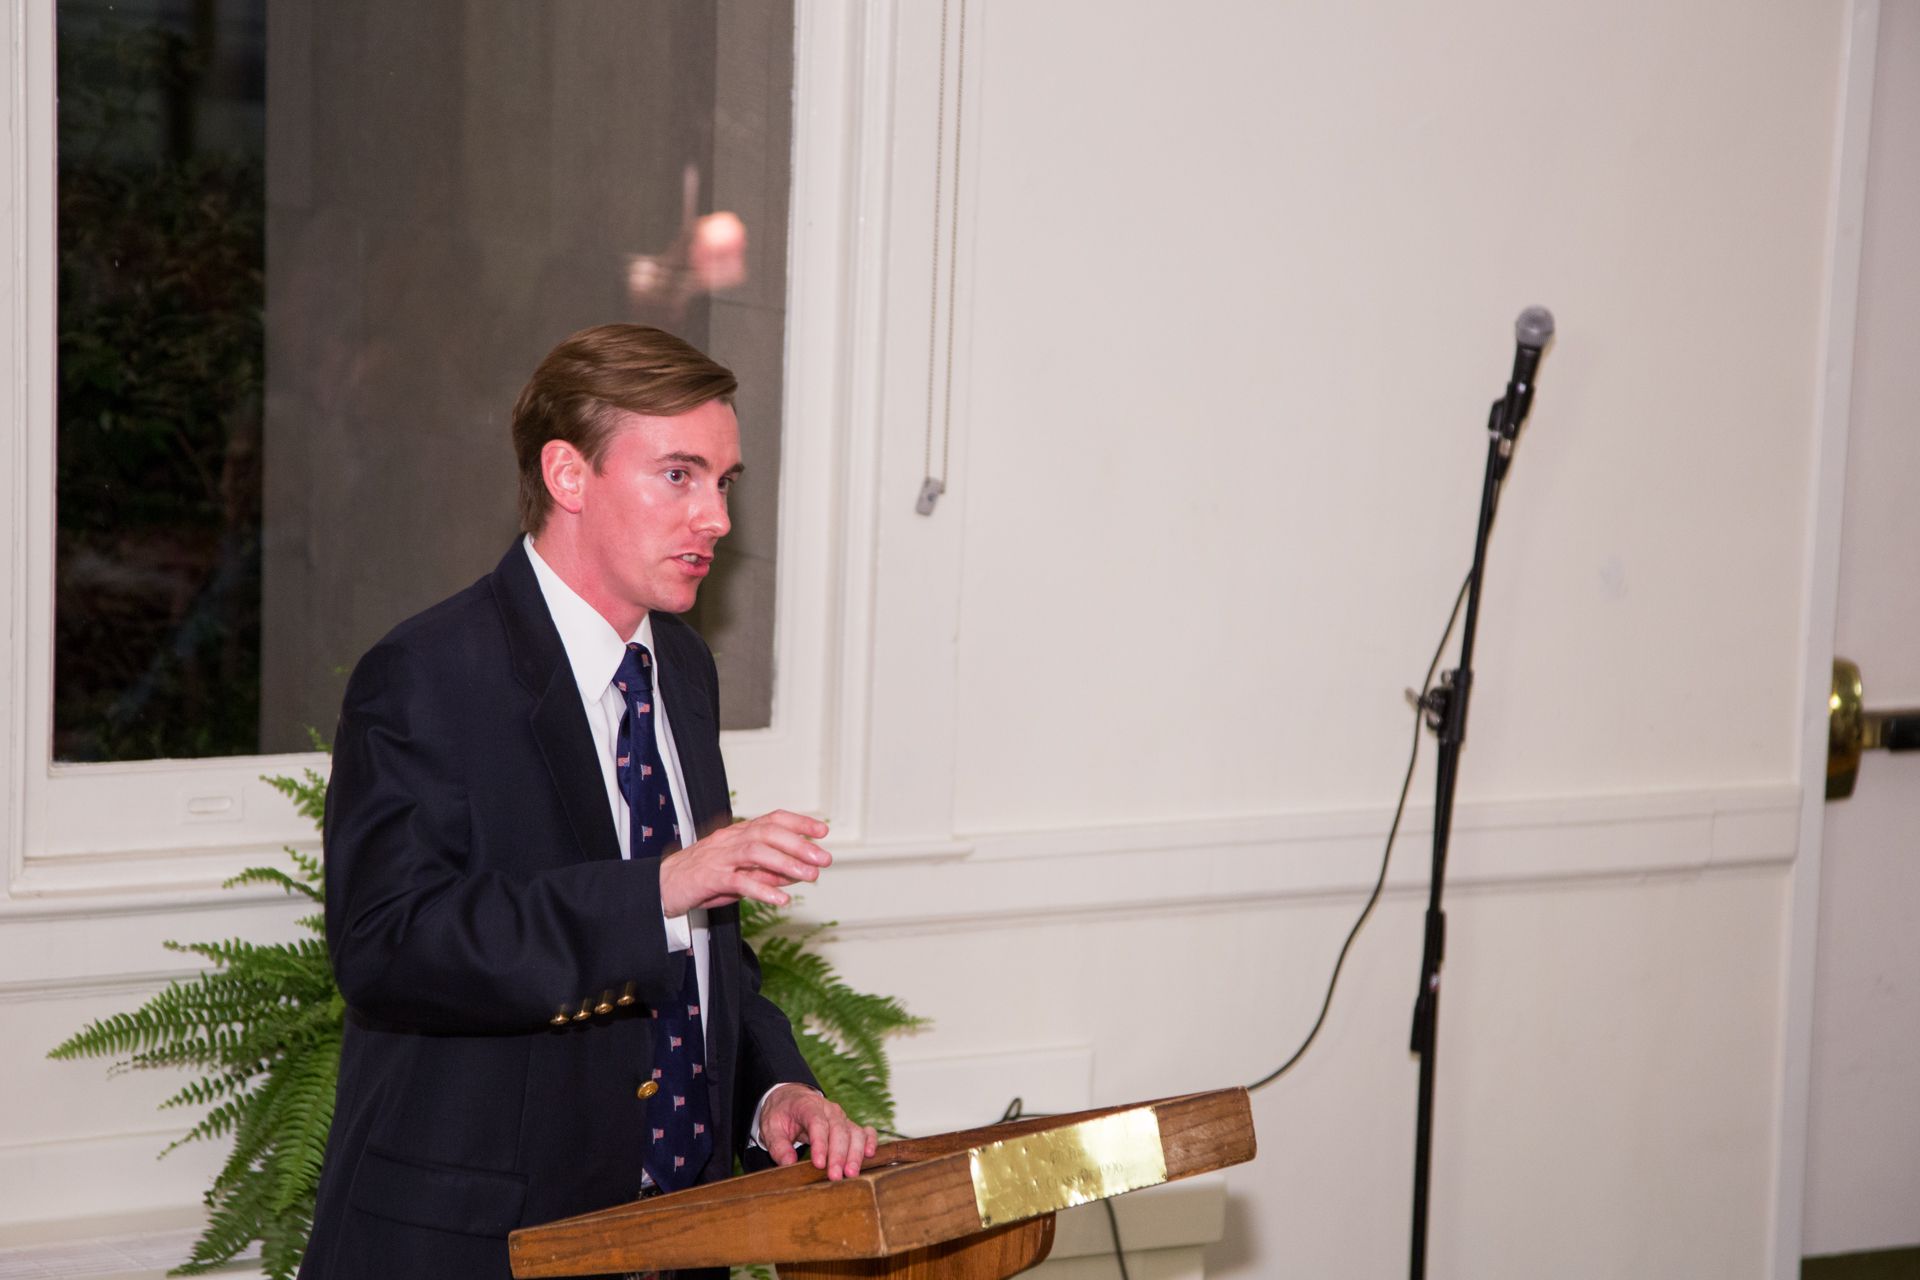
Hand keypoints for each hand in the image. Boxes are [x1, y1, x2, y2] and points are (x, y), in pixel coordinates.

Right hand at [658, 810, 830, 916]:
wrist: (661, 887)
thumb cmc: (701, 879)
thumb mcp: (739, 874)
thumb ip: (766, 873)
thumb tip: (796, 874)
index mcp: (736, 834)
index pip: (771, 819)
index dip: (798, 822)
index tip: (822, 830)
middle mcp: (729, 840)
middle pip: (767, 833)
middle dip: (799, 844)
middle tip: (823, 858)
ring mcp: (718, 858)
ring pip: (756, 852)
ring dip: (786, 863)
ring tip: (809, 876)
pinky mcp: (709, 878)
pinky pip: (739, 881)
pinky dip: (762, 889)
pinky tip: (781, 900)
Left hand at [760, 1083, 877, 1179]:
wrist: (790, 1099)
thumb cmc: (781, 1114)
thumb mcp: (771, 1128)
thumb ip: (778, 1145)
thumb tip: (788, 1163)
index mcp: (807, 1106)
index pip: (817, 1123)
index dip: (820, 1144)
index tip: (819, 1164)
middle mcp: (828, 1110)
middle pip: (839, 1130)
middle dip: (838, 1155)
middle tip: (835, 1176)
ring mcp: (841, 1117)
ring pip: (854, 1132)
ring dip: (855, 1153)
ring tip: (851, 1174)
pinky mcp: (848, 1125)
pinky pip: (864, 1131)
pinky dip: (870, 1141)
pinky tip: (870, 1155)